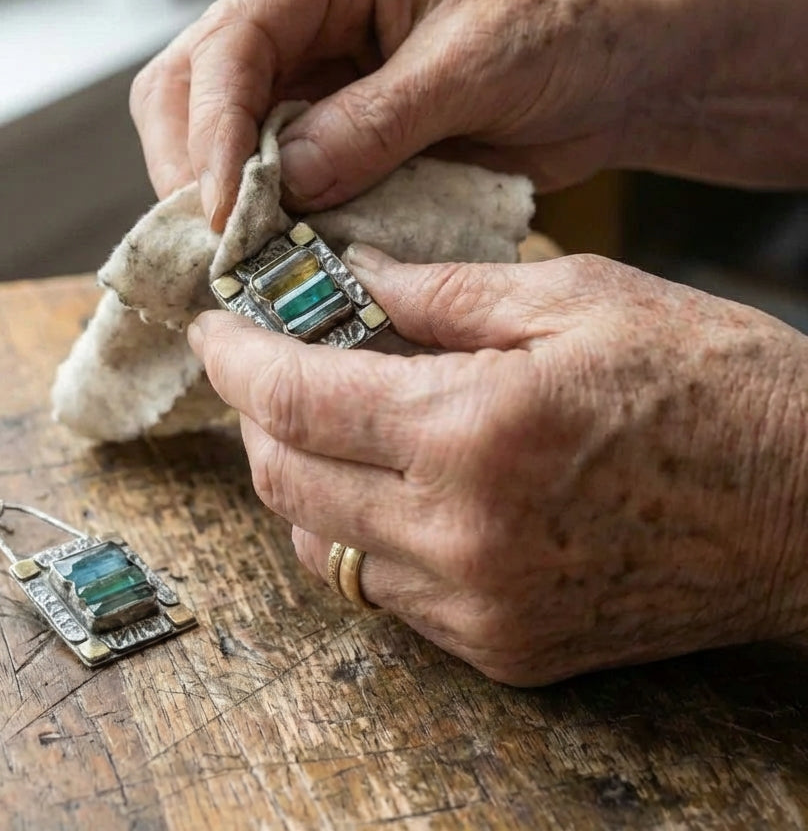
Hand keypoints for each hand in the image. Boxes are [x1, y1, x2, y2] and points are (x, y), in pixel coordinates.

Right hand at [131, 0, 807, 230]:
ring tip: (243, 256)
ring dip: (220, 198)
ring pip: (212, 133)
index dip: (212, 131)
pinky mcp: (326, 127)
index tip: (221, 211)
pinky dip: (265, 215)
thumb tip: (285, 183)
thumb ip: (376, 123)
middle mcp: (299, 10)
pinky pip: (266, 173)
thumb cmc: (564, 29)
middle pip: (191, 86)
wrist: (614, 68)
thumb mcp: (476, 66)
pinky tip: (277, 249)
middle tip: (220, 246)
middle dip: (194, 168)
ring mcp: (307, 71)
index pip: (230, 42)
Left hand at [187, 245, 807, 684]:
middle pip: (287, 479)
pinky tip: (389, 484)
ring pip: (322, 546)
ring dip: (301, 477)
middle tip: (264, 364)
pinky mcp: (506, 650)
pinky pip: (384, 594)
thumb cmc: (713, 383)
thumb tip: (352, 274)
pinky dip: (360, 532)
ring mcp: (481, 609)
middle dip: (256, 415)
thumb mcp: (577, 298)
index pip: (296, 400)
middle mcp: (462, 537)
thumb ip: (443, 291)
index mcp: (475, 431)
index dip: (236, 359)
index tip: (213, 329)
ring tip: (327, 419)